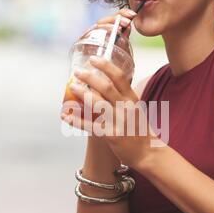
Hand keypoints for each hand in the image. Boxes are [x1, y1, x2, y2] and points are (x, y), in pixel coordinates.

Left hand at [60, 55, 161, 169]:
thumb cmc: (140, 131)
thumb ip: (123, 98)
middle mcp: (126, 108)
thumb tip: (103, 85)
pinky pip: (90, 125)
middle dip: (89, 77)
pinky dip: (76, 120)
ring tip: (72, 87)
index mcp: (133, 99)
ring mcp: (119, 121)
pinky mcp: (111, 135)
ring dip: (82, 94)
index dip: (106, 66)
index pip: (120, 77)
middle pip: (106, 87)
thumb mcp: (136, 110)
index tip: (93, 59)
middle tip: (77, 71)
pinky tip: (65, 115)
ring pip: (97, 103)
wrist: (148, 153)